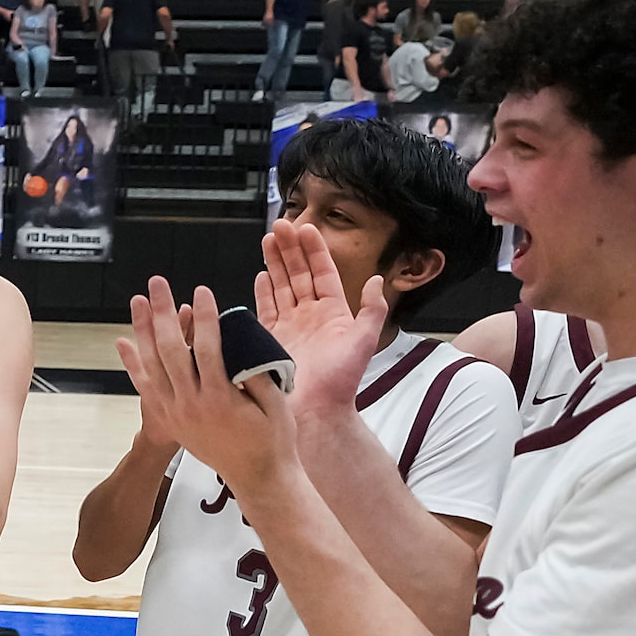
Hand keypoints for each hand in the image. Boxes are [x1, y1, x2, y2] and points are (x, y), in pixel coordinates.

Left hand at [116, 276, 295, 494]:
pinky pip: (145, 386)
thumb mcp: (275, 403)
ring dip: (143, 331)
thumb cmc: (272, 439)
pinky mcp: (170, 419)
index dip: (204, 317)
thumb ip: (256, 372)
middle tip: (157, 285)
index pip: (207, 348)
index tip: (202, 292)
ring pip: (152, 365)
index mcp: (221, 399)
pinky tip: (123, 342)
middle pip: (170, 350)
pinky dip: (132, 364)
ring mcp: (176, 413)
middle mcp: (191, 405)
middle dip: (163, 313)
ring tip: (138, 302)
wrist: (257, 477)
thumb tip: (241, 341)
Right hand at [256, 218, 384, 416]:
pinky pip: (266, 310)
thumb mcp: (364, 340)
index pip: (322, 272)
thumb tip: (376, 279)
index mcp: (333, 312)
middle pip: (298, 273)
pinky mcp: (271, 339)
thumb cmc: (340, 381)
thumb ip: (373, 309)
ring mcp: (290, 326)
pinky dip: (262, 291)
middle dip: (289, 249)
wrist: (315, 410)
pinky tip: (260, 275)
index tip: (306, 228)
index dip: (314, 249)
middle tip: (280, 225)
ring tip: (267, 240)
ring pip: (281, 286)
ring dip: (274, 263)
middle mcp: (310, 316)